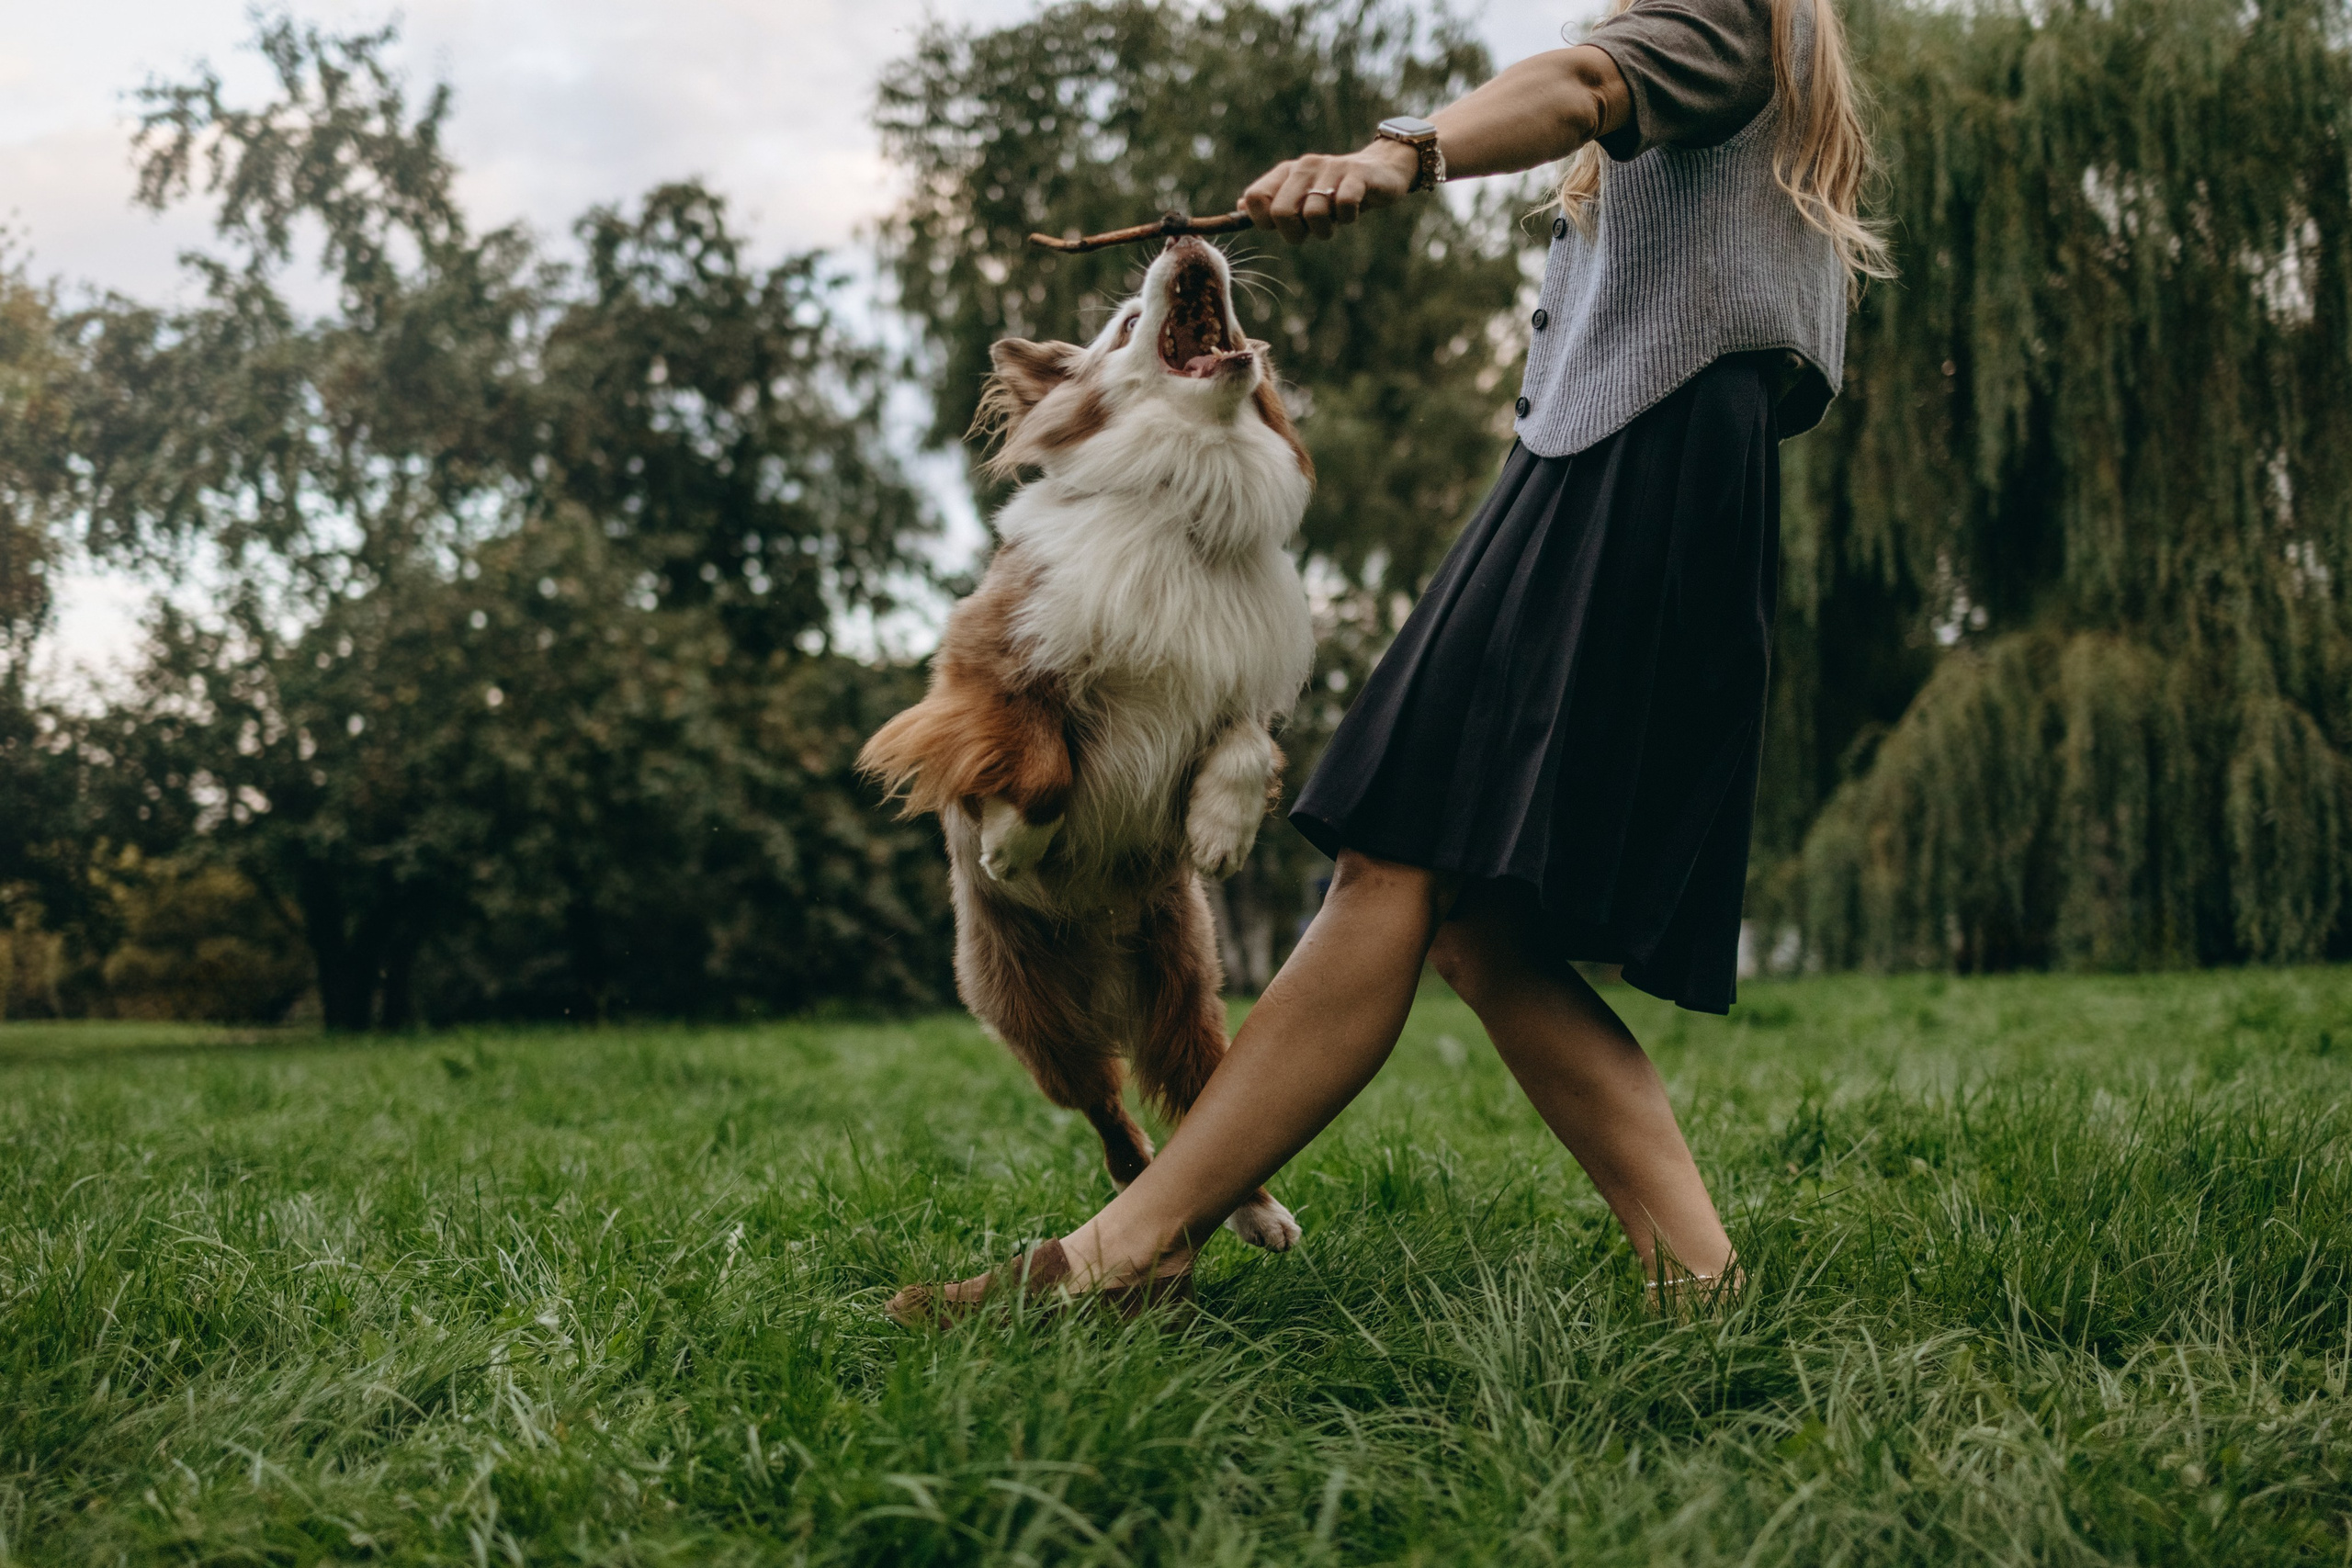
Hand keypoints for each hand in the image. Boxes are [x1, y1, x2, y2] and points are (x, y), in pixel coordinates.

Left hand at [1239, 139, 1420, 243]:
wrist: (1380, 171)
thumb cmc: (1335, 191)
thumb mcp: (1302, 196)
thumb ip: (1272, 202)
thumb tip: (1238, 206)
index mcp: (1286, 173)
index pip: (1254, 198)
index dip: (1264, 222)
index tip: (1282, 226)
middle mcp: (1304, 166)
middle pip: (1280, 213)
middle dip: (1295, 233)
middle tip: (1311, 230)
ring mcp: (1331, 168)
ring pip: (1314, 214)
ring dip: (1325, 229)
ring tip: (1336, 220)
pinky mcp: (1357, 175)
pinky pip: (1344, 206)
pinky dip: (1348, 218)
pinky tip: (1353, 210)